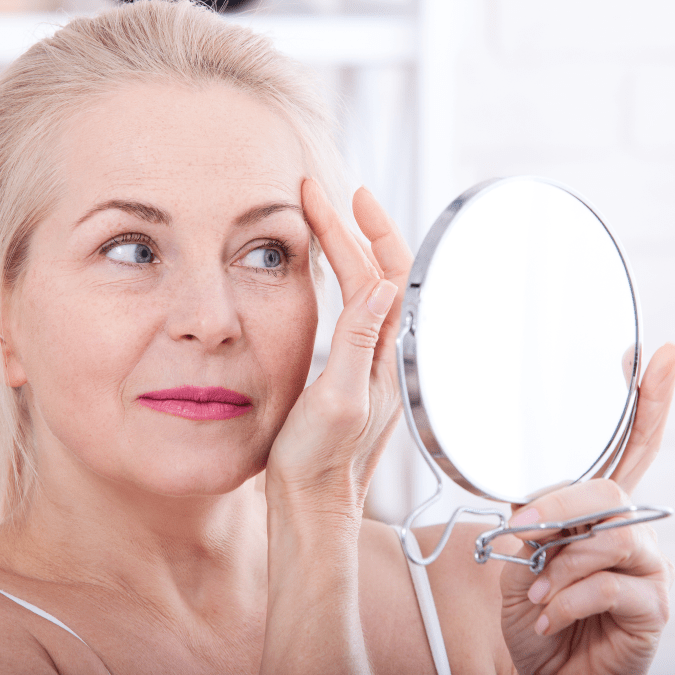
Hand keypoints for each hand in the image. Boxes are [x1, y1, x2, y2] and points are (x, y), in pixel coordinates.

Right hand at [264, 179, 411, 522]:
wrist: (313, 506)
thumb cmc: (319, 464)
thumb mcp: (338, 401)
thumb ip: (359, 343)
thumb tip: (380, 284)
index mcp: (385, 356)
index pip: (379, 274)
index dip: (355, 231)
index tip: (331, 196)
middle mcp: (386, 355)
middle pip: (381, 275)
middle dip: (356, 230)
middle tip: (326, 196)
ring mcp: (372, 364)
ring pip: (370, 291)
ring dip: (352, 251)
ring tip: (330, 222)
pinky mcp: (356, 374)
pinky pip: (358, 313)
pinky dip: (345, 281)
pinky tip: (333, 277)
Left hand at [500, 343, 674, 674]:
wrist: (537, 662)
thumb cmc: (532, 607)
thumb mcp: (522, 556)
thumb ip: (538, 525)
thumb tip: (536, 512)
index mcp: (595, 511)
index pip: (627, 448)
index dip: (646, 403)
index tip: (654, 359)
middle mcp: (627, 530)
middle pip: (610, 490)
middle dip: (561, 509)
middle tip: (526, 531)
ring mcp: (644, 568)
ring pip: (611, 537)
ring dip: (561, 565)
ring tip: (536, 589)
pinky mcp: (650, 607)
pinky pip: (610, 584)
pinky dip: (568, 598)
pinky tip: (549, 612)